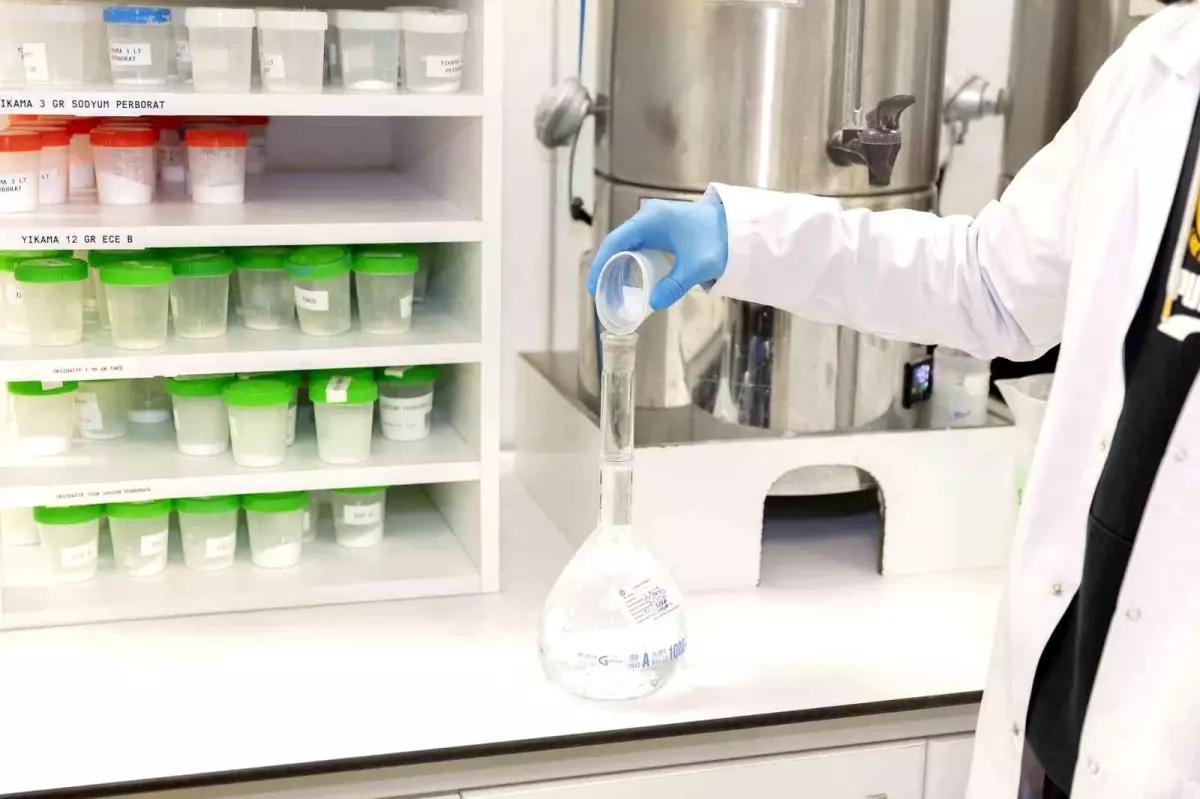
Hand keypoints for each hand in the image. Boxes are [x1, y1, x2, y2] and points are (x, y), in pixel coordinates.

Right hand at [587, 199, 728, 310]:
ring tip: (612, 290)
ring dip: (618, 266)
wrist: (738, 228)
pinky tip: (630, 279)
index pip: (615, 241)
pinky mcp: (661, 229)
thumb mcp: (695, 267)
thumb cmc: (717, 241)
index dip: (600, 264)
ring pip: (627, 244)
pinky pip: (638, 245)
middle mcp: (648, 217)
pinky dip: (630, 262)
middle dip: (606, 268)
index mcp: (651, 220)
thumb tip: (653, 304)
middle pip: (617, 243)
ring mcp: (654, 222)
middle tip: (601, 293)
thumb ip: (674, 286)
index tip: (593, 285)